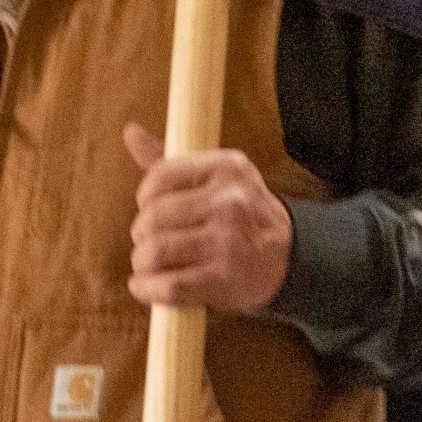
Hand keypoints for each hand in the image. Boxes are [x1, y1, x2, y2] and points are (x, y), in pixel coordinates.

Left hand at [124, 122, 292, 311]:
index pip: (160, 176)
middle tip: (151, 241)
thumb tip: (130, 132)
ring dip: (143, 264)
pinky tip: (149, 286)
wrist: (291, 257)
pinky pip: (168, 286)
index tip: (152, 208)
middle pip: (153, 217)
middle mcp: (230, 201)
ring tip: (151, 265)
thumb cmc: (242, 216)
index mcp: (227, 167)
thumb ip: (170, 161)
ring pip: (155, 252)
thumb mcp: (216, 179)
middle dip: (141, 235)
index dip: (145, 196)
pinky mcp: (225, 278)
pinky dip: (148, 289)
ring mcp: (229, 241)